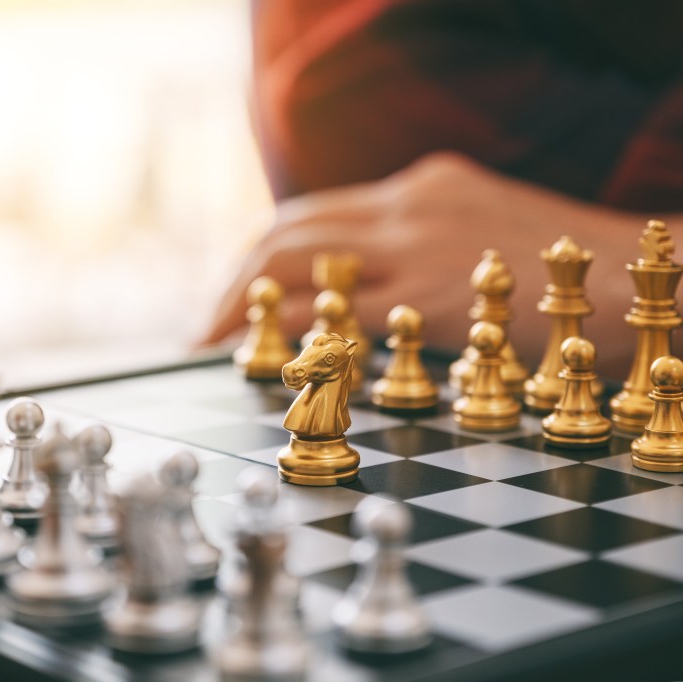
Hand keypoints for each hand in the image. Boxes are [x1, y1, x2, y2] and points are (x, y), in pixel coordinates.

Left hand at [200, 152, 673, 377]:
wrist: (654, 281)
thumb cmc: (564, 276)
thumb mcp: (485, 237)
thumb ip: (421, 251)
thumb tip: (356, 291)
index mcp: (422, 188)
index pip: (310, 215)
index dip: (259, 258)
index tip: (234, 298)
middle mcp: (410, 205)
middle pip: (285, 232)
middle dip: (235, 282)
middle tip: (207, 330)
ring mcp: (420, 246)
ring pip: (297, 263)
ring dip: (245, 304)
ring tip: (217, 346)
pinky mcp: (435, 296)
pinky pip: (340, 314)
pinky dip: (295, 335)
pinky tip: (274, 361)